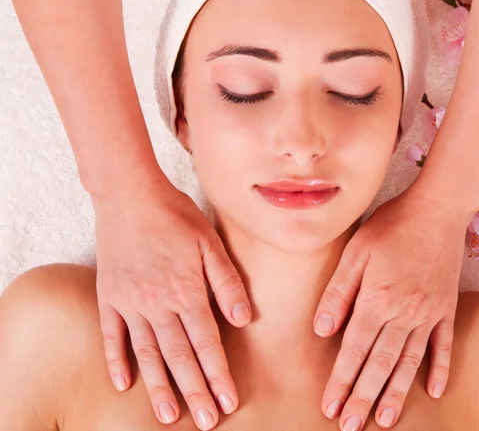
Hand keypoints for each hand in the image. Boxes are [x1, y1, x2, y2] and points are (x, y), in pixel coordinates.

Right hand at [93, 175, 251, 429]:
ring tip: (170, 416)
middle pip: (179, 356)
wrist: (130, 195)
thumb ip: (228, 283)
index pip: (207, 343)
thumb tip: (244, 319)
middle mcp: (158, 304)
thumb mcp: (211, 243)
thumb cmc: (176, 216)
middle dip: (196, 390)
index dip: (219, 374)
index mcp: (187, 291)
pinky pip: (112, 336)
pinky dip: (117, 361)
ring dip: (160, 387)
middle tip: (207, 420)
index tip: (229, 401)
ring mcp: (130, 303)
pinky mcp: (109, 296)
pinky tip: (123, 384)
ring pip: (147, 354)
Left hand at [313, 179, 471, 429]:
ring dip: (395, 393)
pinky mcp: (447, 307)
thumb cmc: (391, 225)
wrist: (437, 208)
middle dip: (362, 397)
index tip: (330, 407)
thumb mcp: (356, 251)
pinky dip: (439, 369)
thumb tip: (320, 330)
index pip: (353, 350)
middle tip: (350, 427)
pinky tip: (434, 391)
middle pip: (380, 364)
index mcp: (378, 300)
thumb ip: (339, 292)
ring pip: (409, 362)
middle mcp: (404, 313)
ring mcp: (429, 313)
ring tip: (384, 421)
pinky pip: (444, 345)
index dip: (340, 381)